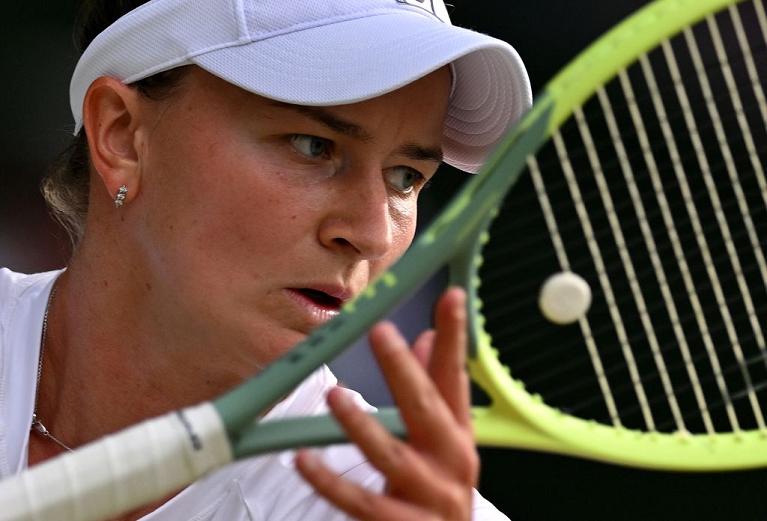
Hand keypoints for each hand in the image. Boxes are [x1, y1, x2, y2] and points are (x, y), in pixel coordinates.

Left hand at [295, 287, 477, 519]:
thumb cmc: (440, 490)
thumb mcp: (444, 440)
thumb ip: (434, 390)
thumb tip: (426, 338)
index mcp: (458, 435)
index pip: (456, 377)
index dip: (455, 336)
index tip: (451, 296)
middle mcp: (450, 462)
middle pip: (426, 409)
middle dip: (403, 369)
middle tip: (381, 332)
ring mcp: (429, 497)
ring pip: (392, 456)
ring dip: (362, 425)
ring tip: (337, 397)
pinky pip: (360, 502)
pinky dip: (331, 480)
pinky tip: (305, 459)